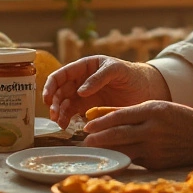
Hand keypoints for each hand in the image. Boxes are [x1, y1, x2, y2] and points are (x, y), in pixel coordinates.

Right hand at [42, 56, 169, 128]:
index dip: (51, 85)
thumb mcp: (116, 70)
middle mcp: (80, 80)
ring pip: (64, 103)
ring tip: (60, 123)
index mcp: (84, 67)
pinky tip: (66, 125)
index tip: (47, 98)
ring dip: (58, 112)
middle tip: (54, 114)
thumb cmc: (130, 74)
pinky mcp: (89, 108)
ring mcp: (83, 95)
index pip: (61, 74)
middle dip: (53, 102)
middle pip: (59, 91)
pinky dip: (67, 119)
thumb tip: (80, 92)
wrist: (145, 89)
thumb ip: (99, 78)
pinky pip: (73, 113)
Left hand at [81, 100, 192, 169]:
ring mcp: (155, 148)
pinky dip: (121, 158)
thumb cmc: (178, 118)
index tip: (86, 126)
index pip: (119, 116)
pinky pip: (134, 160)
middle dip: (97, 139)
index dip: (100, 122)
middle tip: (84, 142)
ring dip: (105, 152)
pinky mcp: (157, 163)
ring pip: (123, 151)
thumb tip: (101, 115)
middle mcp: (152, 130)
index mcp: (152, 111)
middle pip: (118, 135)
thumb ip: (130, 112)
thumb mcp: (156, 107)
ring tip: (93, 152)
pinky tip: (111, 158)